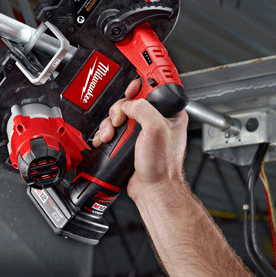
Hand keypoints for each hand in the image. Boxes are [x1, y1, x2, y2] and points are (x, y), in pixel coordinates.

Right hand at [92, 79, 188, 201]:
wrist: (152, 189)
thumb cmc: (161, 165)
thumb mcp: (155, 128)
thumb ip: (142, 109)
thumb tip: (128, 105)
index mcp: (169, 114)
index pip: (152, 90)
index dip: (139, 87)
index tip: (130, 90)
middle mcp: (156, 121)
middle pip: (130, 103)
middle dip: (119, 111)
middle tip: (119, 121)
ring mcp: (142, 132)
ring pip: (119, 116)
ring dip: (110, 124)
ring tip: (111, 135)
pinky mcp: (130, 143)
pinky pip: (114, 130)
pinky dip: (106, 133)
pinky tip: (105, 140)